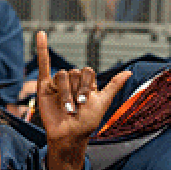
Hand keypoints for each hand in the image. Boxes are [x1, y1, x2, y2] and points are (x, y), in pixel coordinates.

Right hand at [32, 30, 130, 149]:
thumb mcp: (103, 103)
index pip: (87, 71)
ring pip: (62, 76)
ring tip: (67, 109)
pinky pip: (44, 64)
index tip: (85, 102)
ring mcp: (58, 83)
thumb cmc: (86, 122)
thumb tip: (129, 72)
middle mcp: (73, 81)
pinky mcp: (44, 86)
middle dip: (75, 91)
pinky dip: (42, 49)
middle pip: (75, 73)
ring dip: (65, 93)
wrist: (69, 135)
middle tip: (75, 108)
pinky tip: (41, 34)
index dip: (87, 85)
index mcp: (86, 83)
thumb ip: (113, 86)